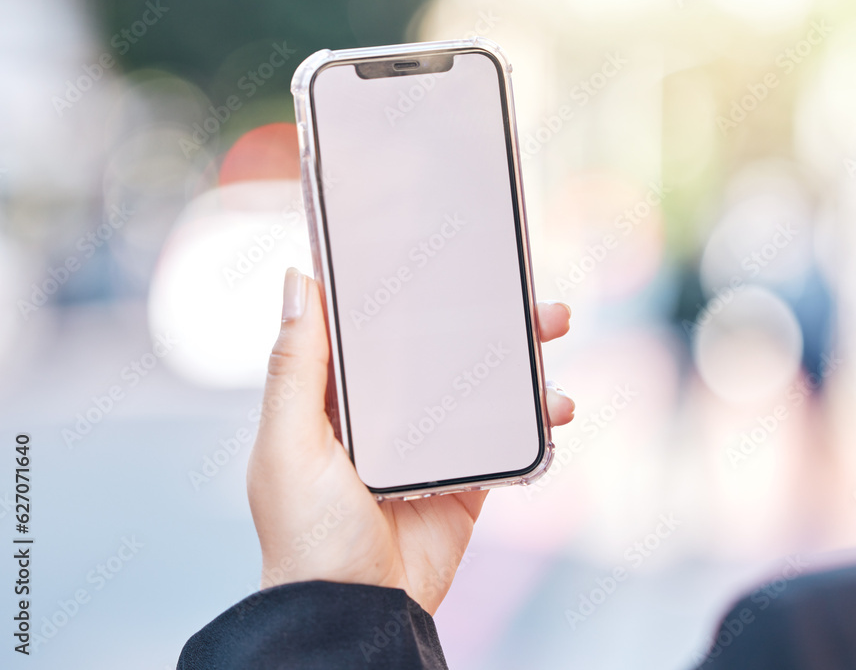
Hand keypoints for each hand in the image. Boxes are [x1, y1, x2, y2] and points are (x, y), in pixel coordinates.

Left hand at [247, 268, 573, 614]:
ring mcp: (432, 446)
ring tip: (552, 331)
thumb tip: (298, 282)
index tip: (442, 249)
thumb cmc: (306, 536)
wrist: (357, 615)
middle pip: (442, 348)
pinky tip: (557, 407)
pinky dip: (537, 419)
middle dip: (485, 315)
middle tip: (524, 289)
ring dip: (522, 359)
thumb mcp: (289, 445)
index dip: (408, 289)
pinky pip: (508, 440)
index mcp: (340, 397)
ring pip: (484, 386)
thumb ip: (296, 369)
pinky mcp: (468, 480)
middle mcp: (389, 414)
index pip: (376, 328)